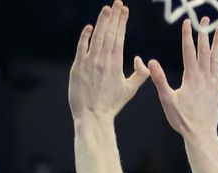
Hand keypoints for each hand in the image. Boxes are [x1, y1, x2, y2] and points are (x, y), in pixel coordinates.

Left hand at [69, 1, 149, 121]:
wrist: (93, 116)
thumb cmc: (111, 104)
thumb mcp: (130, 90)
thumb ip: (140, 74)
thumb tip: (140, 59)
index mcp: (116, 64)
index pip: (120, 37)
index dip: (122, 22)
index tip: (124, 10)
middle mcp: (103, 60)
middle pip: (110, 33)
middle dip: (114, 16)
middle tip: (118, 3)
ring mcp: (89, 63)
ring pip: (97, 37)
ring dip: (102, 21)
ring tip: (107, 8)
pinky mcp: (77, 68)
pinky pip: (81, 48)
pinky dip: (85, 36)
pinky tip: (89, 27)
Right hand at [148, 18, 217, 139]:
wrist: (200, 134)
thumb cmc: (182, 120)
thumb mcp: (167, 100)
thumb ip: (159, 80)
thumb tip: (151, 62)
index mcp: (191, 77)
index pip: (189, 51)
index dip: (188, 35)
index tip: (188, 21)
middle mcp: (204, 77)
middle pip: (205, 51)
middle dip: (204, 33)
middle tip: (205, 18)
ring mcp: (212, 84)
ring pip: (216, 59)